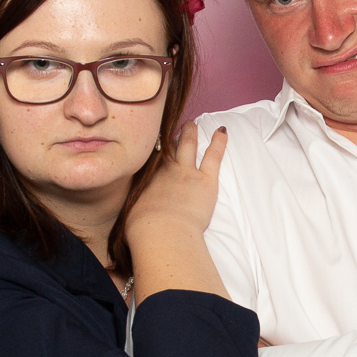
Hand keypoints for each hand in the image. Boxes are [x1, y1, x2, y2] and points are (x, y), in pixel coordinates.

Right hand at [123, 125, 226, 240]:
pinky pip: (213, 155)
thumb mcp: (133, 217)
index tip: (155, 145)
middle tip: (172, 128)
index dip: (154, 151)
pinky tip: (222, 131)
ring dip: (190, 132)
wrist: (162, 232)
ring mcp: (186, 172)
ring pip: (188, 144)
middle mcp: (165, 170)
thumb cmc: (144, 231)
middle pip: (166, 147)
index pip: (150, 158)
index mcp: (147, 179)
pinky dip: (219, 141)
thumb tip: (136, 215)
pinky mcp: (205, 180)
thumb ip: (138, 209)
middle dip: (169, 136)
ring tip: (191, 124)